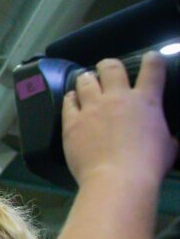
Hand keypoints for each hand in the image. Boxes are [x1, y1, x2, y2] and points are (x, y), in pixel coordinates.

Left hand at [64, 52, 177, 194]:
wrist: (118, 179)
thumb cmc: (149, 164)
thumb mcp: (169, 146)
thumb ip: (167, 135)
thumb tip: (169, 138)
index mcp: (146, 100)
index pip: (153, 67)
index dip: (152, 59)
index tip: (150, 59)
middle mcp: (118, 98)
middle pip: (110, 67)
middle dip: (108, 66)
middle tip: (106, 72)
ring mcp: (92, 108)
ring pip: (85, 80)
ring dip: (87, 80)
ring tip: (87, 84)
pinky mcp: (72, 122)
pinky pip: (68, 102)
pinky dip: (71, 99)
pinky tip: (72, 101)